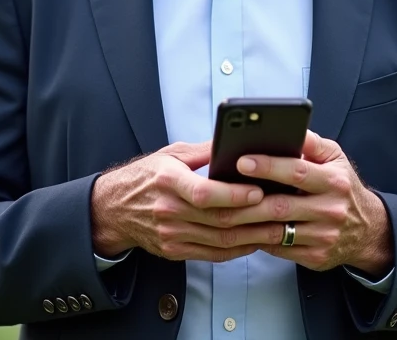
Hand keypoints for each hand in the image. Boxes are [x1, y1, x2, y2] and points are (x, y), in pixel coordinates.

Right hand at [90, 141, 291, 263]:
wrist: (113, 209)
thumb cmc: (145, 177)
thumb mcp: (170, 154)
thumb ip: (204, 151)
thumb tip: (236, 142)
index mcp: (168, 181)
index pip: (204, 193)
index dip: (233, 195)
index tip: (258, 190)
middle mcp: (169, 210)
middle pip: (219, 219)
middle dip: (255, 216)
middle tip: (283, 209)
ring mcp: (172, 234)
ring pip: (220, 240)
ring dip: (253, 236)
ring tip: (278, 226)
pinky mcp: (175, 251)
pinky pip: (213, 254)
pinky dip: (238, 249)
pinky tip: (255, 240)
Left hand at [223, 132, 393, 276]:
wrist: (368, 230)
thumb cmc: (342, 187)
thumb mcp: (336, 158)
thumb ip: (312, 143)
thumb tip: (289, 128)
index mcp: (334, 181)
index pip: (297, 172)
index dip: (268, 166)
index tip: (241, 161)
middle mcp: (330, 210)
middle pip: (281, 205)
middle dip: (247, 198)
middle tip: (219, 190)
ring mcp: (323, 237)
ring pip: (276, 231)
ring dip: (247, 222)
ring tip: (221, 210)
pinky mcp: (315, 257)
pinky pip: (279, 248)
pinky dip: (258, 239)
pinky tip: (241, 229)